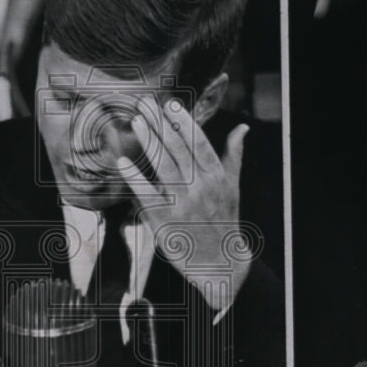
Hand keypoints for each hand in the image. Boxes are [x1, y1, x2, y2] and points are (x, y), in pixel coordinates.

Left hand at [116, 98, 252, 311]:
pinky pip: (147, 195)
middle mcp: (201, 188)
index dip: (184, 122)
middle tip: (145, 104)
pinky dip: (135, 177)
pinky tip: (123, 161)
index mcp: (217, 177)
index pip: (199, 143)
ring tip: (137, 122)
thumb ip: (233, 155)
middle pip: (179, 150)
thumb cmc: (224, 220)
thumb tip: (243, 129)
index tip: (170, 104)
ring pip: (164, 167)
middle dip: (161, 124)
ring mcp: (183, 204)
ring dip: (149, 142)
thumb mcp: (233, 187)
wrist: (220, 262)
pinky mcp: (166, 221)